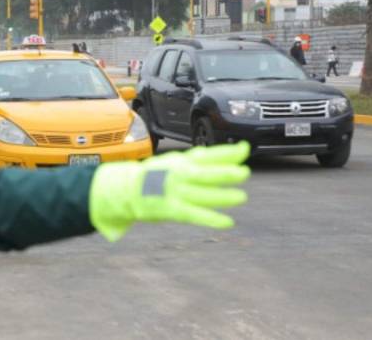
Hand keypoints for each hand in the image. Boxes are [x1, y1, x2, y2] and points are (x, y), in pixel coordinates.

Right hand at [90, 142, 249, 240]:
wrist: (127, 189)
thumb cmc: (157, 175)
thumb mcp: (178, 161)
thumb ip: (203, 159)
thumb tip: (232, 153)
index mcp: (182, 161)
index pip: (208, 155)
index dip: (227, 152)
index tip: (245, 149)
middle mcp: (179, 174)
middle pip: (205, 173)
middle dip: (225, 172)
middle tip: (244, 173)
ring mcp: (175, 192)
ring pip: (203, 194)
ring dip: (223, 196)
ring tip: (241, 197)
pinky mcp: (171, 209)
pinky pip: (194, 215)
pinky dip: (211, 219)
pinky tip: (227, 222)